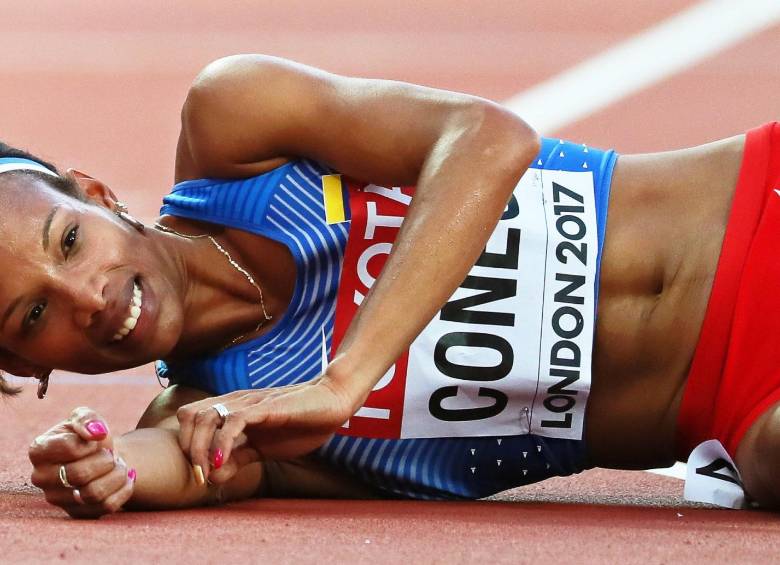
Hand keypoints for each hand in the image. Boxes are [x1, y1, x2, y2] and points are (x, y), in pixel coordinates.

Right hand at [28, 408, 135, 518]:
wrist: (101, 457)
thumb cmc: (89, 437)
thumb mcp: (86, 417)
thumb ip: (87, 418)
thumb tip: (96, 433)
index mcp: (39, 450)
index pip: (69, 448)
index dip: (91, 442)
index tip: (96, 440)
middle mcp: (41, 478)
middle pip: (79, 474)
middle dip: (105, 460)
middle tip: (111, 455)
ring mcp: (58, 499)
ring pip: (93, 493)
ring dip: (117, 475)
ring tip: (120, 466)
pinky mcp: (78, 513)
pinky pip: (106, 506)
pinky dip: (124, 489)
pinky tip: (127, 478)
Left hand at [177, 376, 352, 483]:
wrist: (332, 403)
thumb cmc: (299, 424)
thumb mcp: (262, 448)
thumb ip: (237, 459)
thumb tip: (212, 477)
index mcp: (231, 410)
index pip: (189, 418)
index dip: (185, 445)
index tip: (199, 474)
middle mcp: (234, 403)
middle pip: (190, 416)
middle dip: (188, 449)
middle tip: (200, 476)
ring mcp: (248, 404)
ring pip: (205, 417)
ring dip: (199, 447)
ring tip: (208, 471)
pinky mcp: (265, 407)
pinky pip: (233, 420)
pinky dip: (221, 443)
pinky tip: (223, 462)